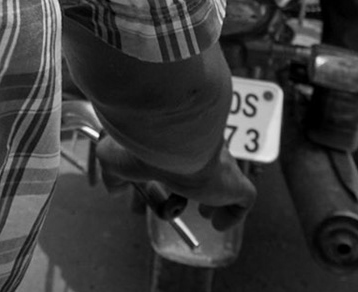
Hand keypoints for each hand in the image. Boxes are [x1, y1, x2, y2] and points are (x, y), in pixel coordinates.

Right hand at [93, 137, 255, 231]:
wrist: (168, 134)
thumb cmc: (140, 141)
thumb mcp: (115, 158)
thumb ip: (114, 173)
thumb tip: (114, 190)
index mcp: (175, 140)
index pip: (178, 154)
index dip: (169, 172)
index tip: (157, 187)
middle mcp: (200, 148)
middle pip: (200, 169)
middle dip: (191, 187)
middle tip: (178, 203)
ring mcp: (219, 165)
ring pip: (223, 182)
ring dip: (213, 199)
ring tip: (204, 213)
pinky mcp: (233, 183)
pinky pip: (243, 199)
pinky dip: (232, 214)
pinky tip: (217, 223)